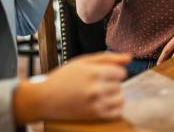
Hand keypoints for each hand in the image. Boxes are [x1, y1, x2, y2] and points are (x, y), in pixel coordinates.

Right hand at [14, 52, 130, 123]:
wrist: (44, 98)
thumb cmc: (63, 77)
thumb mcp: (83, 61)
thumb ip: (108, 58)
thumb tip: (129, 58)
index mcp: (94, 72)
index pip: (121, 73)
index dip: (113, 72)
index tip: (103, 74)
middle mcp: (96, 89)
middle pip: (120, 85)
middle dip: (112, 83)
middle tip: (97, 84)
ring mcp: (96, 104)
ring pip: (120, 99)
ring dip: (114, 96)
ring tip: (101, 94)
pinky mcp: (94, 116)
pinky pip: (116, 112)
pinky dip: (113, 108)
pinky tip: (103, 103)